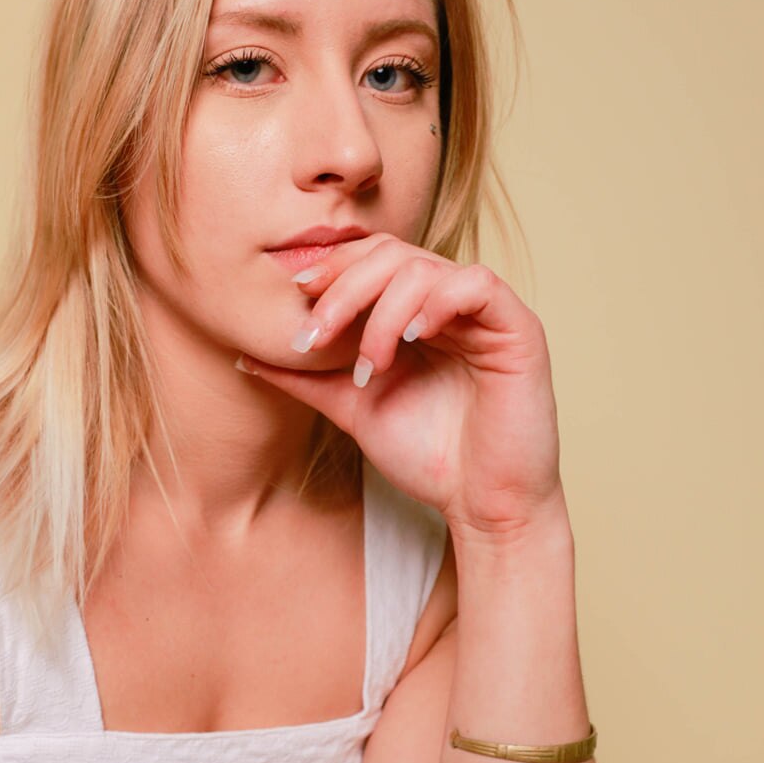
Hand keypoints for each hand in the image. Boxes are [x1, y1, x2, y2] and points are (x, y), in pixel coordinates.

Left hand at [238, 233, 564, 540]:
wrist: (482, 507)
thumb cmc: (430, 459)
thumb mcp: (354, 408)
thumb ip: (307, 379)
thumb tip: (245, 357)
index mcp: (417, 312)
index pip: (373, 260)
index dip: (333, 267)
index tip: (295, 294)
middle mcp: (451, 303)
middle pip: (392, 254)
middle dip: (345, 289)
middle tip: (316, 333)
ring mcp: (485, 313)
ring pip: (426, 268)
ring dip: (383, 311)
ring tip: (369, 364)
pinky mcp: (518, 329)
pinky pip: (477, 285)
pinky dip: (438, 302)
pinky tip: (415, 337)